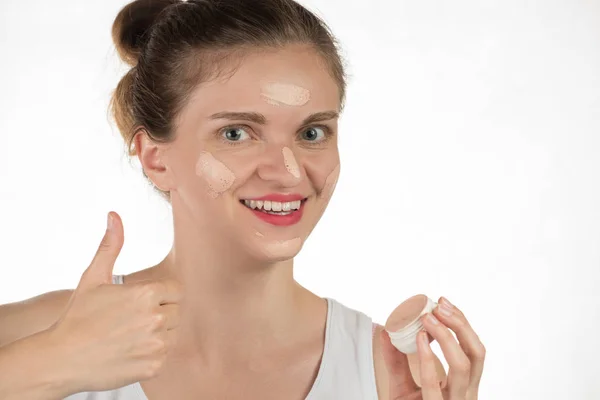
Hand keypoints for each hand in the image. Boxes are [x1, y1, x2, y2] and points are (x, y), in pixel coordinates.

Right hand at [45, 212, 183, 392]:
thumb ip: (110, 246)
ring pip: (173, 333)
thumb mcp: (93, 277)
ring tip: (131, 333)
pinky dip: (153, 353)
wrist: (62, 359)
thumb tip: (114, 216)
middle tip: (133, 318)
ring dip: (159, 333)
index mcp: (147, 294)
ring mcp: (156, 344)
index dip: (161, 294)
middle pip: (177, 311)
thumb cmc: (77, 317)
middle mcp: (156, 318)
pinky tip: (131, 350)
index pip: (176, 289)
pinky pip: (166, 355)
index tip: (144, 301)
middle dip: (160, 312)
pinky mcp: (154, 366)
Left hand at [380, 297, 485, 399]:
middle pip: (477, 353)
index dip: (462, 323)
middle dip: (461, 325)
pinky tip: (420, 340)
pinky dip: (428, 359)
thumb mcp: (400, 384)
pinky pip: (435, 386)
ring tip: (428, 319)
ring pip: (465, 367)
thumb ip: (395, 360)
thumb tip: (387, 331)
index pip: (473, 348)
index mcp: (463, 385)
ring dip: (448, 337)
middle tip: (439, 306)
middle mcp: (465, 394)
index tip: (442, 301)